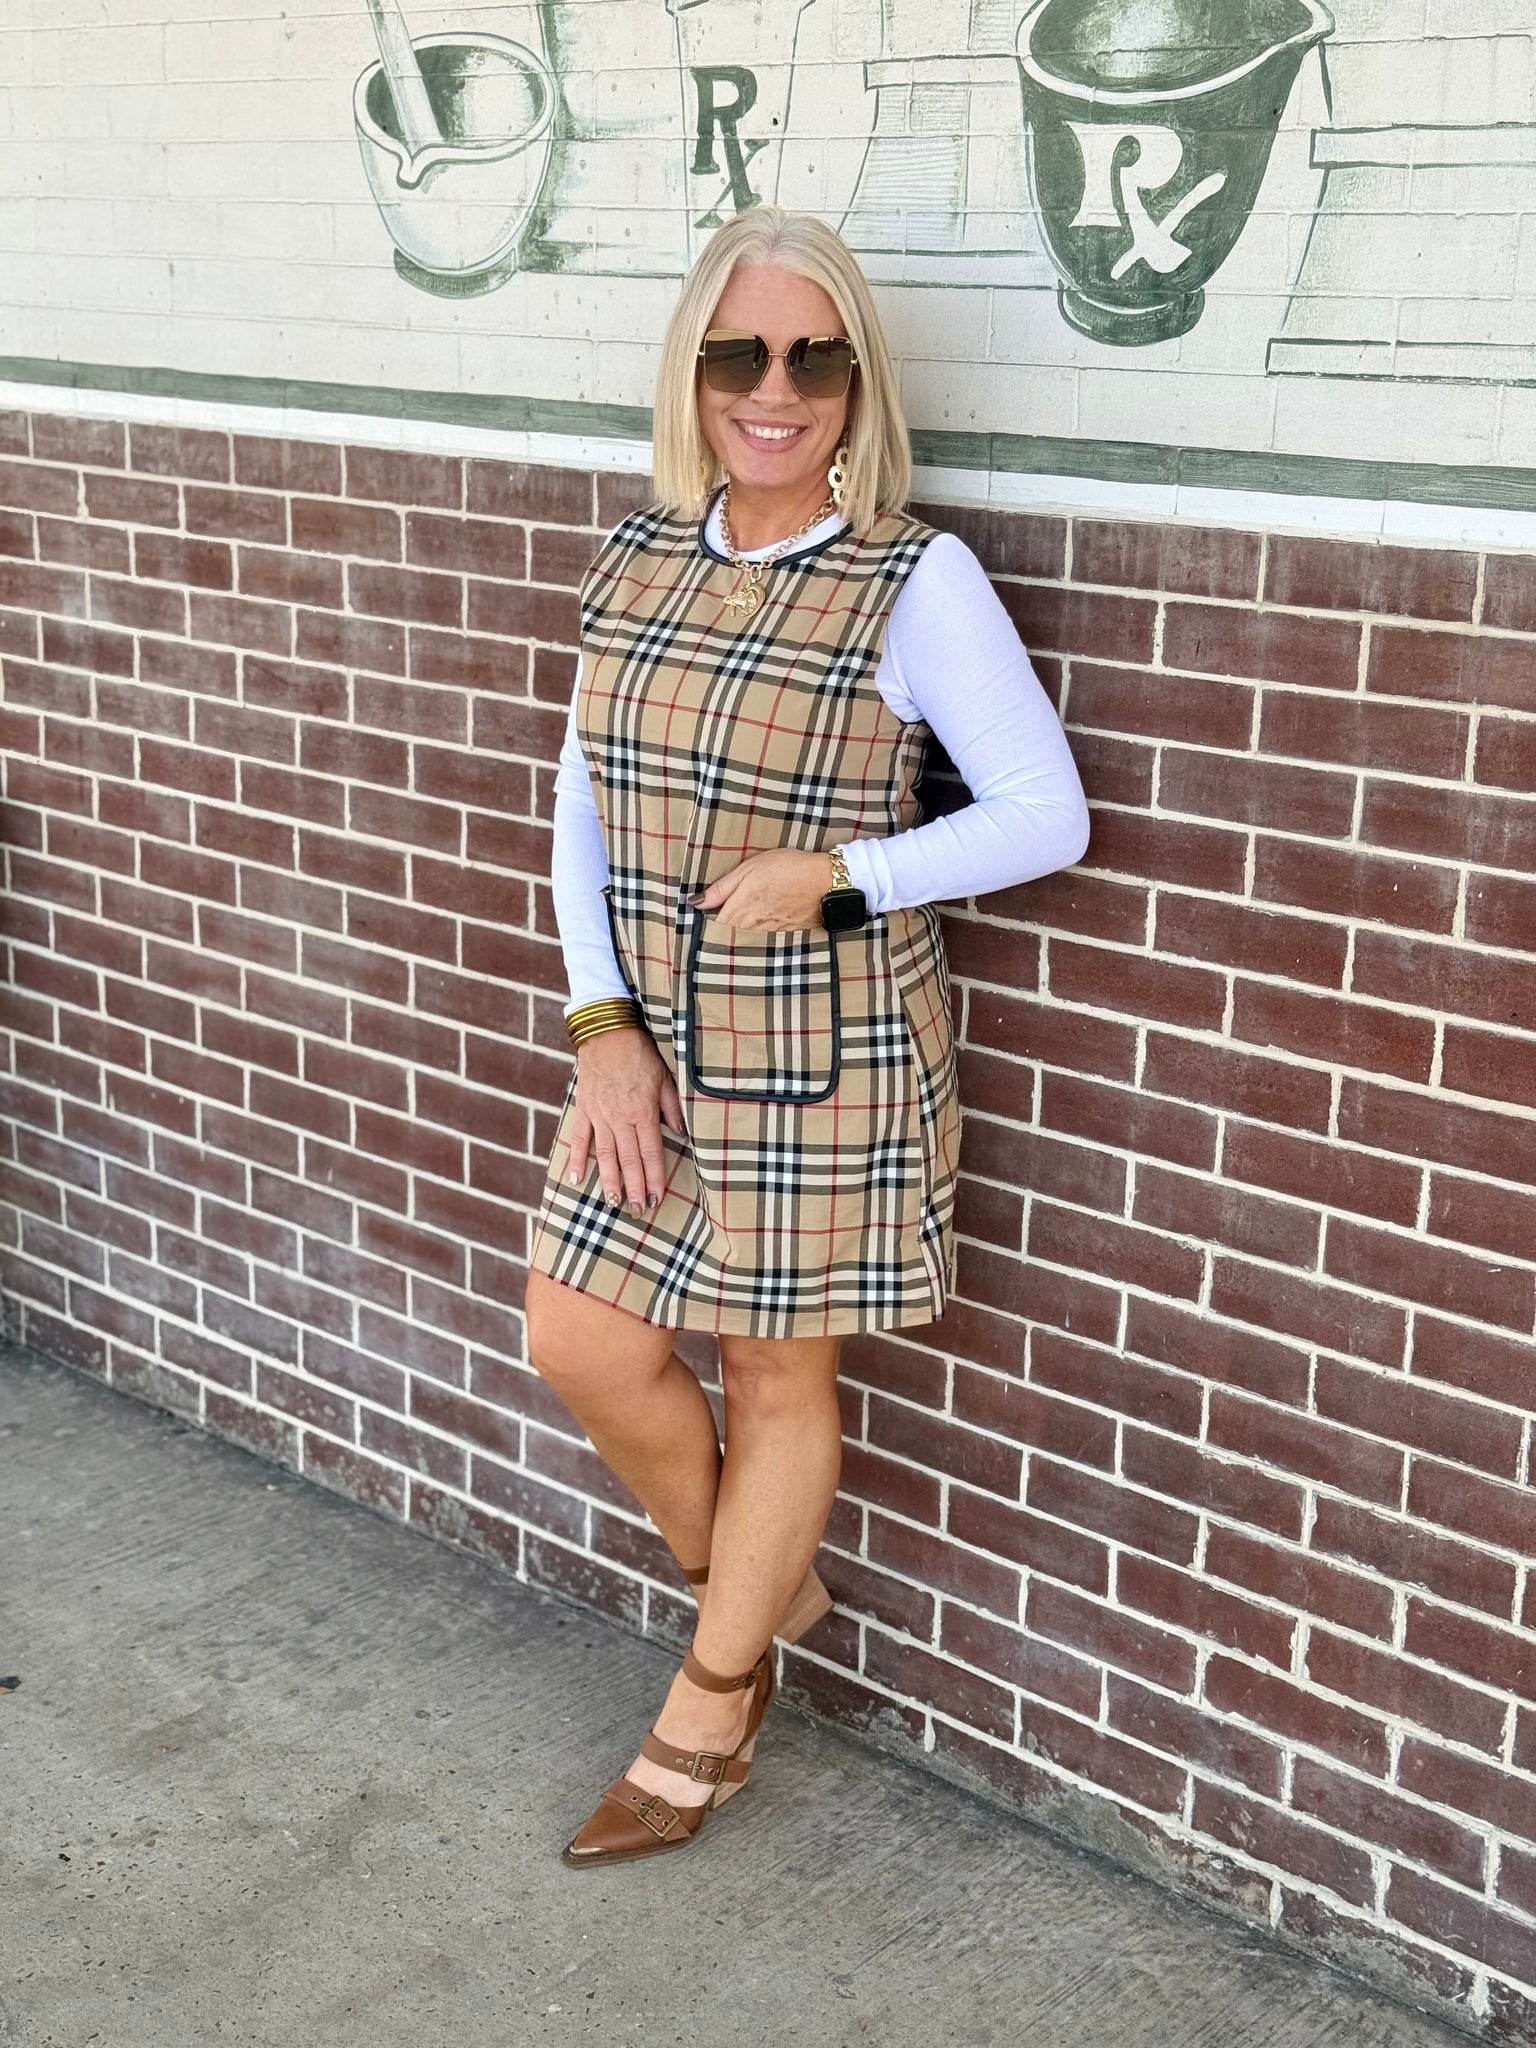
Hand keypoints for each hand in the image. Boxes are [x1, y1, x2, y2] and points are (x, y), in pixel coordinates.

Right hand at [568, 1028, 686, 1214]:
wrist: (607, 1032)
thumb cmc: (640, 1054)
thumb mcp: (665, 1078)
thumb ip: (672, 1108)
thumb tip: (681, 1134)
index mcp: (643, 1112)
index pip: (651, 1153)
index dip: (654, 1178)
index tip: (655, 1199)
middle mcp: (620, 1118)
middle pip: (628, 1160)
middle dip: (634, 1188)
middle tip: (636, 1211)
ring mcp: (599, 1115)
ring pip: (604, 1155)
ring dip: (609, 1181)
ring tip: (613, 1203)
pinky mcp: (584, 1108)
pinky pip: (579, 1139)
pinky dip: (577, 1159)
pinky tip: (576, 1180)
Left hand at [685, 848, 831, 930]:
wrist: (825, 881)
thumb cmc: (787, 869)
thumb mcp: (748, 869)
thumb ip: (720, 889)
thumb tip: (695, 903)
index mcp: (737, 913)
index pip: (711, 930)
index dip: (704, 927)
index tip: (700, 923)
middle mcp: (750, 930)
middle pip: (726, 940)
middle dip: (719, 937)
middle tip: (712, 931)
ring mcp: (768, 936)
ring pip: (744, 943)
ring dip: (737, 940)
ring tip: (737, 930)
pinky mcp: (784, 938)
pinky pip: (763, 943)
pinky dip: (757, 940)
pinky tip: (760, 930)